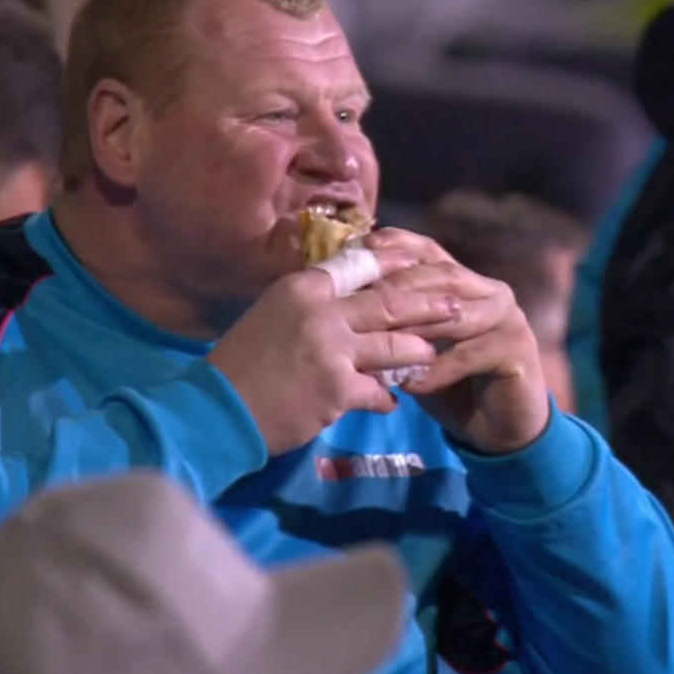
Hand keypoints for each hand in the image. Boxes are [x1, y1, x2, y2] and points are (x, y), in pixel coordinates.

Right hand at [207, 245, 437, 454]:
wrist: (217, 409)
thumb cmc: (240, 364)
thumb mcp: (272, 316)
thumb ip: (311, 305)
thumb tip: (346, 299)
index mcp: (303, 288)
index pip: (361, 266)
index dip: (396, 264)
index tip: (422, 264)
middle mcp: (321, 311)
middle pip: (390, 302)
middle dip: (428, 305)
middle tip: (456, 305)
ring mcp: (332, 350)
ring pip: (395, 346)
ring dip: (417, 353)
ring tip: (432, 355)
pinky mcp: (338, 390)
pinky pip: (380, 391)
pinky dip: (388, 397)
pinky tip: (392, 402)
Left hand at [363, 229, 550, 453]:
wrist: (498, 426)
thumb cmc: (449, 381)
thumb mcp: (415, 346)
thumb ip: (392, 322)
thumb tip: (342, 305)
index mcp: (464, 281)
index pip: (428, 251)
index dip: (396, 246)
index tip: (358, 248)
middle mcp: (489, 291)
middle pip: (441, 276)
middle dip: (399, 286)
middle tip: (362, 301)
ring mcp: (508, 318)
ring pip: (454, 314)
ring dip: (415, 327)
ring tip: (379, 341)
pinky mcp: (517, 351)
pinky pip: (469, 355)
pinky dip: (436, 370)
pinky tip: (410, 384)